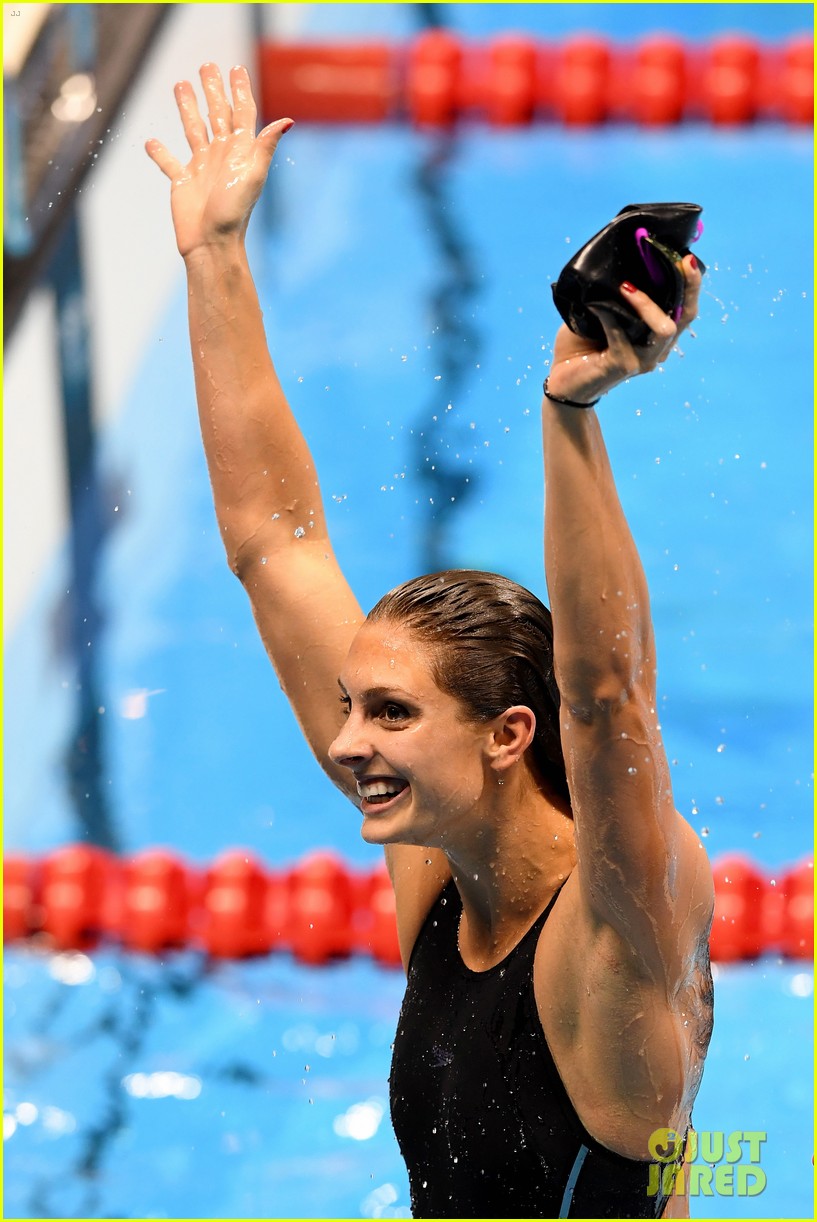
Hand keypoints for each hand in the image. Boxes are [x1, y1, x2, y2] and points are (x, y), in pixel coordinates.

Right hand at [145, 63, 291, 258]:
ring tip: (180, 84)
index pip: (242, 114)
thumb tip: (287, 121)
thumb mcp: (253, 176)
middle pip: (217, 115)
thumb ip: (265, 147)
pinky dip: (159, 153)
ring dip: (187, 108)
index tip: (236, 68)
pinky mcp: (182, 183)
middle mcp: (221, 156)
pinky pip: (169, 163)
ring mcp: (201, 169)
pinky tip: (151, 141)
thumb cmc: (234, 213)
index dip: (240, 91)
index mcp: (240, 153)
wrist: (212, 244)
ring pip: (193, 130)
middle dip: (213, 90)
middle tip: (207, 65)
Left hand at [547, 255, 701, 404]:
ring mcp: (643, 360)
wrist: (561, 382)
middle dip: (688, 286)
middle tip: (678, 261)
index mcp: (655, 336)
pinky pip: (622, 336)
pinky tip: (595, 306)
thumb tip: (621, 267)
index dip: (692, 285)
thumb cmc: (581, 348)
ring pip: (664, 329)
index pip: (685, 310)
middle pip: (685, 317)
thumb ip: (616, 298)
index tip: (687, 259)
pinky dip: (609, 317)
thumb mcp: (601, 316)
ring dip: (647, 303)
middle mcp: (656, 350)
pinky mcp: (623, 366)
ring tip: (626, 286)